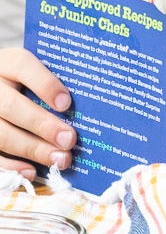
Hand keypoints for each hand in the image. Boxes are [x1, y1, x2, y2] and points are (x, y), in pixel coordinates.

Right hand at [0, 49, 75, 178]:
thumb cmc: (24, 80)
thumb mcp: (33, 71)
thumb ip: (51, 80)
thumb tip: (88, 101)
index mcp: (7, 63)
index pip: (23, 66)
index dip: (45, 84)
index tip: (66, 103)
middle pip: (12, 106)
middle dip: (43, 125)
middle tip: (69, 139)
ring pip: (2, 134)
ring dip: (33, 149)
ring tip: (60, 158)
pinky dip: (12, 166)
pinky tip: (32, 171)